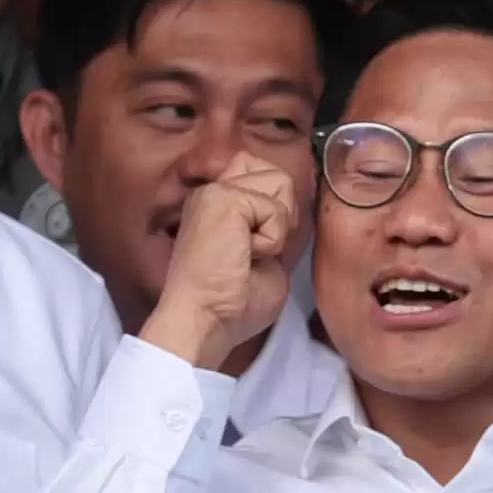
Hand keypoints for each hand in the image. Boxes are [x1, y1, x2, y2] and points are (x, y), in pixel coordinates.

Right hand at [139, 156, 298, 366]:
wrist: (204, 320)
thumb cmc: (228, 306)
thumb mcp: (263, 263)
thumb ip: (272, 233)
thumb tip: (287, 222)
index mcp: (217, 207)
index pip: (259, 172)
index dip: (274, 204)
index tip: (257, 245)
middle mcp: (213, 192)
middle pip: (275, 172)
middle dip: (282, 211)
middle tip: (258, 248)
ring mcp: (217, 191)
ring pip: (282, 182)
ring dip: (278, 225)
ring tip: (251, 252)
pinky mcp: (224, 198)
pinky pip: (276, 209)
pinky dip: (271, 239)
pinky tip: (245, 256)